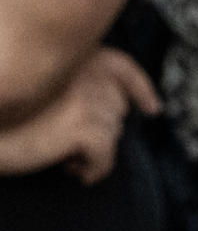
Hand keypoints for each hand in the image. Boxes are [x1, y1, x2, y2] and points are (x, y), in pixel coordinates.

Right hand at [0, 47, 158, 183]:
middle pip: (116, 108)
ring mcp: (88, 100)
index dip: (139, 89)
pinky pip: (106, 157)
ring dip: (91, 149)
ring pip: (112, 133)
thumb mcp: (37, 88)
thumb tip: (111, 109)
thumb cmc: (1, 115)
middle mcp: (86, 74)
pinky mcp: (84, 129)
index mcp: (74, 58)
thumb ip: (71, 86)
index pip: (121, 67)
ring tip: (59, 154)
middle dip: (97, 126)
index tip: (151, 108)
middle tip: (64, 140)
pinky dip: (95, 170)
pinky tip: (74, 173)